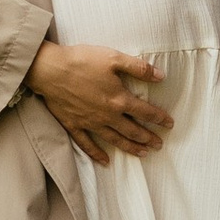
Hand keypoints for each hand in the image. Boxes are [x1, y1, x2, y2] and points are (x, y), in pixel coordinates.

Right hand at [27, 42, 172, 165]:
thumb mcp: (114, 58)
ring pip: (115, 139)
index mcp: (119, 99)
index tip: (169, 124)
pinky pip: (87, 144)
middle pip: (132, 130)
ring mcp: (90, 122)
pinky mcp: (74, 125)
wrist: (50, 70)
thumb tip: (161, 76)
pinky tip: (105, 161)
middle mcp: (107, 115)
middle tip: (159, 145)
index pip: (145, 111)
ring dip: (130, 148)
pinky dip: (96, 154)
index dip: (159, 118)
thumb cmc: (82, 61)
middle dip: (148, 138)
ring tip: (143, 154)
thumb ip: (139, 68)